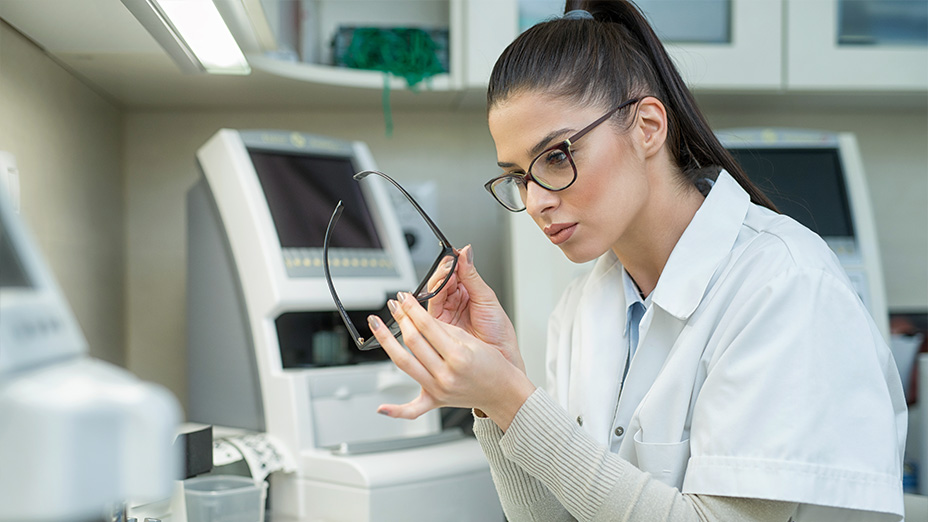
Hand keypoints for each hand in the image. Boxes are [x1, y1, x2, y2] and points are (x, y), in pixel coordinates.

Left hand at [368, 291, 535, 429]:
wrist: (503, 392)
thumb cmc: (492, 366)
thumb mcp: (471, 341)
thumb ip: (444, 330)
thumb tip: (419, 317)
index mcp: (458, 356)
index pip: (427, 326)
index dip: (412, 308)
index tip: (404, 297)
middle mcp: (446, 375)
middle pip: (413, 342)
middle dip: (400, 318)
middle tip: (393, 305)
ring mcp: (438, 390)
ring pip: (404, 364)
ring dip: (387, 342)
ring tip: (377, 326)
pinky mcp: (436, 401)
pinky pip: (413, 410)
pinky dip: (396, 411)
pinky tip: (381, 407)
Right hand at [424, 245, 524, 372]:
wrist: (500, 357)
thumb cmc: (499, 332)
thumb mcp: (487, 298)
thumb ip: (472, 275)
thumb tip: (466, 252)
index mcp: (469, 291)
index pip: (454, 271)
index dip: (452, 262)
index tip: (453, 256)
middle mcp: (455, 301)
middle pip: (441, 280)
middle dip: (443, 272)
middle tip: (448, 268)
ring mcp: (446, 312)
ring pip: (433, 292)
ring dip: (437, 282)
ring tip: (445, 279)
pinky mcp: (438, 324)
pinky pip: (428, 308)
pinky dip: (430, 297)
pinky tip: (436, 291)